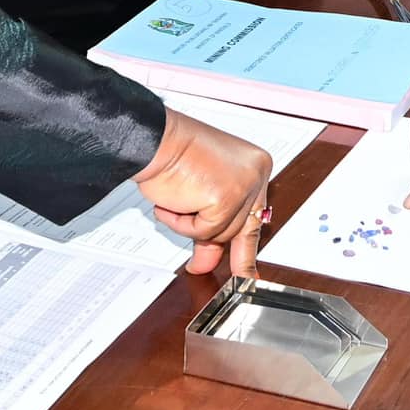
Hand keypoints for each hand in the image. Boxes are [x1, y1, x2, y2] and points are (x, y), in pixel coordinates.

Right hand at [133, 108, 274, 276]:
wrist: (154, 140)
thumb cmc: (171, 155)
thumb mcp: (201, 194)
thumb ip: (211, 227)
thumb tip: (208, 261)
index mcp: (255, 164)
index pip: (255, 213)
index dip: (244, 243)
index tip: (246, 267)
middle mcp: (255, 173)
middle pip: (242, 228)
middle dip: (224, 251)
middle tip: (212, 269)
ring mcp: (244, 185)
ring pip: (222, 233)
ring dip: (190, 225)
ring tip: (175, 200)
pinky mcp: (226, 198)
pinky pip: (203, 231)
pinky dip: (181, 223)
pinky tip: (172, 201)